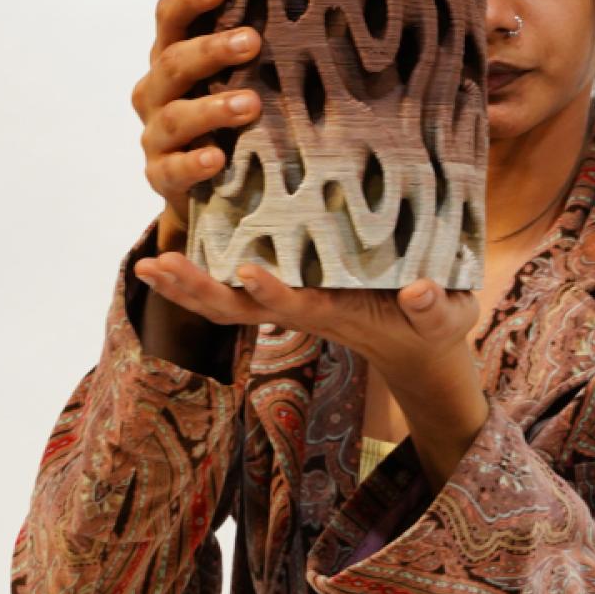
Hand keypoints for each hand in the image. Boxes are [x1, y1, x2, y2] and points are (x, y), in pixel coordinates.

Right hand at [132, 0, 263, 251]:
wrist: (205, 190)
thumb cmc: (229, 119)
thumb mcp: (240, 81)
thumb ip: (256, 53)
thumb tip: (320, 11)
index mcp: (172, 58)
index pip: (170, 19)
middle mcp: (157, 92)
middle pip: (172, 63)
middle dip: (210, 51)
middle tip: (252, 41)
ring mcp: (155, 135)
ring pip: (175, 116)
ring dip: (211, 108)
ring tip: (251, 105)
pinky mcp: (161, 176)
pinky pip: (172, 169)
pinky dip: (194, 163)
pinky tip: (218, 159)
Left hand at [133, 253, 489, 486]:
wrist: (419, 345)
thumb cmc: (434, 327)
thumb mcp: (446, 319)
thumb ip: (435, 309)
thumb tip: (421, 291)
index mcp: (339, 313)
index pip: (298, 305)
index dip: (272, 292)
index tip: (248, 270)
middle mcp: (304, 309)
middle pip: (240, 308)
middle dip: (199, 291)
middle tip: (157, 266)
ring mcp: (292, 302)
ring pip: (228, 302)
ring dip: (187, 286)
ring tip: (147, 264)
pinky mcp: (291, 290)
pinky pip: (237, 287)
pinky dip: (203, 272)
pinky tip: (175, 248)